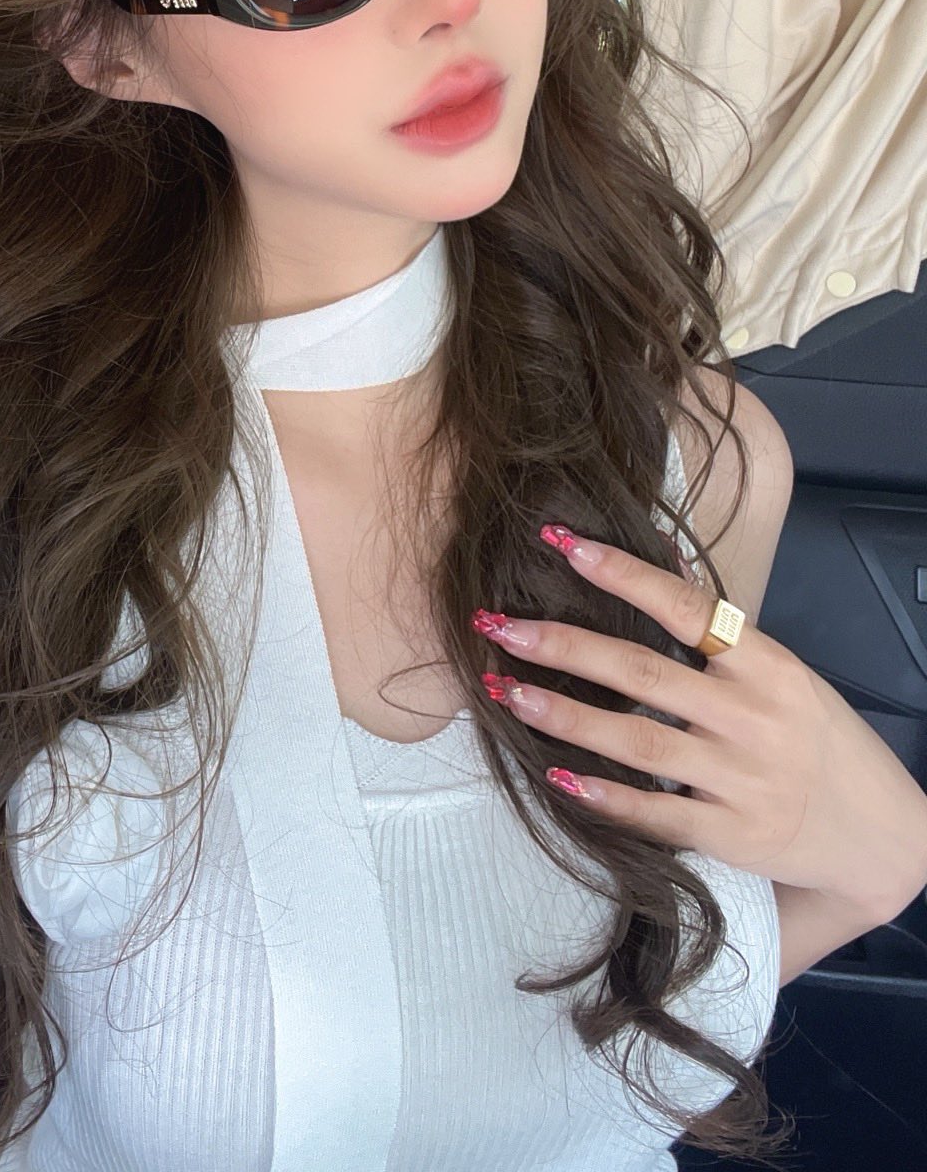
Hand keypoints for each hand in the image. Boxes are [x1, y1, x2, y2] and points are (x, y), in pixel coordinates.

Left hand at [475, 527, 926, 916]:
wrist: (881, 835)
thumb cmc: (817, 740)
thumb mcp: (782, 673)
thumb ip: (720, 632)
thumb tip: (660, 561)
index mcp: (766, 665)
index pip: (683, 606)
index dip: (620, 572)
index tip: (560, 542)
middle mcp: (753, 717)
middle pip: (641, 672)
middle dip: (561, 645)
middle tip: (496, 624)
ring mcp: (742, 779)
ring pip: (636, 740)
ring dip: (563, 714)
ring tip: (504, 689)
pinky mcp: (731, 834)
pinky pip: (655, 812)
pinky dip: (604, 795)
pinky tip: (555, 774)